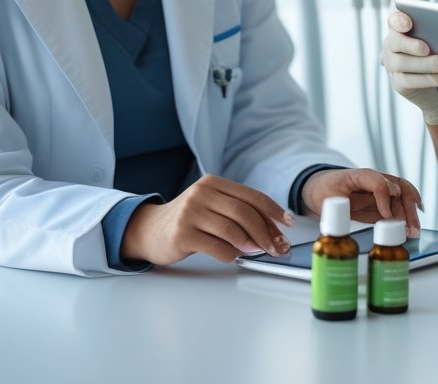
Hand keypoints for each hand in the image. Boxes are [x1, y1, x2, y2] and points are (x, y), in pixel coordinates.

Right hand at [121, 174, 292, 265]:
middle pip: (245, 213)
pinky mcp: (181, 234)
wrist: (148, 230)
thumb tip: (272, 230)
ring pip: (232, 230)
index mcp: (213, 183)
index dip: (274, 212)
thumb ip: (237, 212)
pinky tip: (233, 255)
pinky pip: (217, 247)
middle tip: (277, 247)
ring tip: (257, 251)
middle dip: (267, 232)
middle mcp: (202, 193)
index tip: (288, 224)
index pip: (252, 196)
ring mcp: (190, 213)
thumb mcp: (211, 206)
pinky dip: (231, 254)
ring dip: (251, 244)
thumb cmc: (187, 220)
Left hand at [303, 168, 423, 237]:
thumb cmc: (324, 191)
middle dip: (406, 208)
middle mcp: (375, 179)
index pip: (378, 181)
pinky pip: (401, 200)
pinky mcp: (383, 198)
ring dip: (411, 211)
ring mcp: (381, 187)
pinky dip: (411, 207)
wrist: (320, 189)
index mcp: (359, 175)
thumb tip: (362, 212)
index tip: (387, 217)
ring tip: (415, 230)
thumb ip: (345, 203)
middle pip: (398, 188)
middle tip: (410, 228)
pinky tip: (418, 217)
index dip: (385, 198)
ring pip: (403, 194)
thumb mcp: (328, 198)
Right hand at [382, 8, 437, 124]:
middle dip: (411, 45)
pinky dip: (430, 79)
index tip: (409, 24)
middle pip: (396, 42)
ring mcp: (392, 64)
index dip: (399, 20)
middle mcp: (391, 45)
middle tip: (426, 48)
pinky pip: (410, 81)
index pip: (393, 20)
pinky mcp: (398, 82)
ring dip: (425, 64)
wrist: (435, 82)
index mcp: (400, 29)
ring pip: (403, 63)